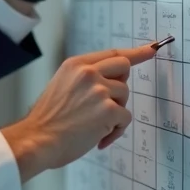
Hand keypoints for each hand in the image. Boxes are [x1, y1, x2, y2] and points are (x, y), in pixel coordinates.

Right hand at [0, 44, 156, 181]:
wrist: (38, 139)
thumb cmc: (47, 120)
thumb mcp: (61, 86)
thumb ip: (83, 79)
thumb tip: (109, 83)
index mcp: (75, 65)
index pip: (111, 54)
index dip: (135, 53)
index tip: (151, 50)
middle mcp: (88, 72)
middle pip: (124, 68)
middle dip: (120, 86)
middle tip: (107, 104)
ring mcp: (99, 90)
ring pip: (124, 96)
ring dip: (115, 112)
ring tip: (95, 125)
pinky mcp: (108, 110)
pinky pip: (125, 118)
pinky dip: (115, 130)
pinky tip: (98, 138)